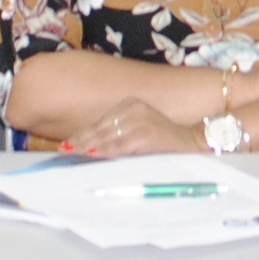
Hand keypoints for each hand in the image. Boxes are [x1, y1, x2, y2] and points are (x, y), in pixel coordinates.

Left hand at [61, 98, 194, 157]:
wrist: (196, 143)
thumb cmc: (166, 142)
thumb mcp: (140, 131)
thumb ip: (119, 135)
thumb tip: (91, 148)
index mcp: (130, 104)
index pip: (100, 122)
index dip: (81, 135)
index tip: (66, 145)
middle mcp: (133, 108)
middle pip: (99, 128)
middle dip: (80, 141)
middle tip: (62, 151)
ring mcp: (140, 119)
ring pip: (106, 136)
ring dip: (87, 146)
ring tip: (71, 154)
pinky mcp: (146, 133)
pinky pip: (119, 145)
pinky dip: (104, 151)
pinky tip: (91, 155)